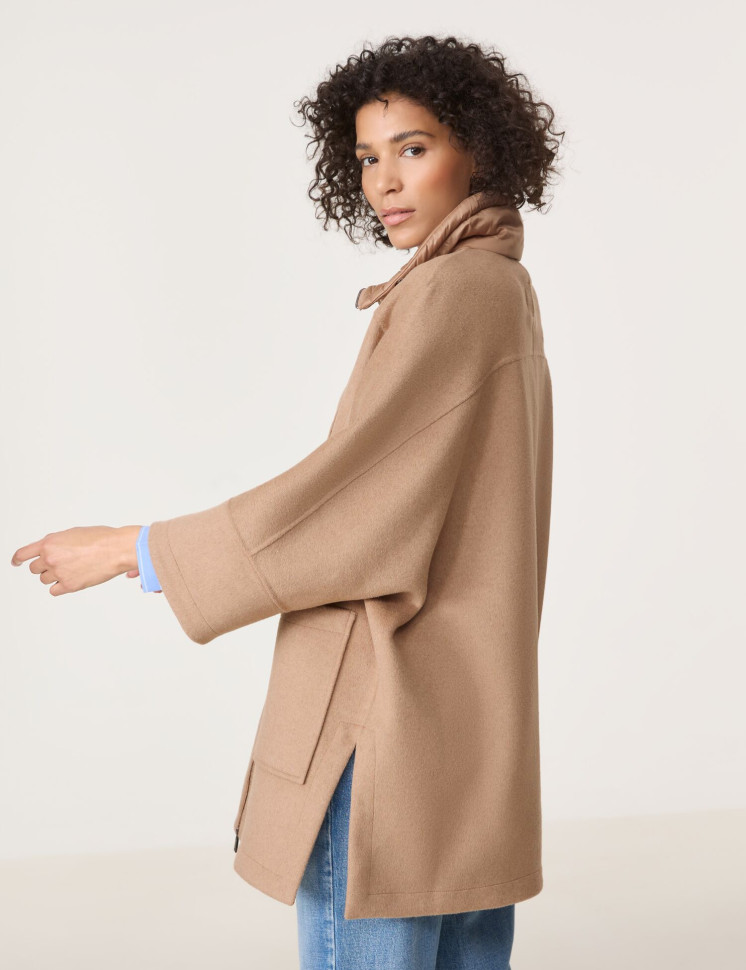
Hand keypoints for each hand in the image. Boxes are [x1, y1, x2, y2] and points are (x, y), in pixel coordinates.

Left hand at [10, 525, 140, 595]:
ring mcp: (59, 573)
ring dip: (54, 576)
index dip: (17, 560)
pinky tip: (71, 579)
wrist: (116, 549)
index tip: (16, 562)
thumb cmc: (101, 539)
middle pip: (35, 569)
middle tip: (60, 564)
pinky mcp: (69, 586)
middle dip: (44, 566)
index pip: (23, 554)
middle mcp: (51, 558)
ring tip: (72, 569)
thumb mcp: (72, 533)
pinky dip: (60, 587)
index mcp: (49, 543)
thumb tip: (48, 550)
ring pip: (44, 580)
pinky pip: (54, 590)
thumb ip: (56, 542)